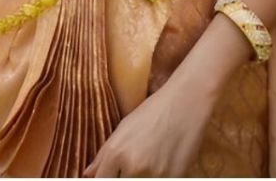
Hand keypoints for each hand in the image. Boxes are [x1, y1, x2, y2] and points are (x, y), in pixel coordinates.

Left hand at [83, 79, 210, 176]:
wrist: (187, 102)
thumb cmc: (153, 111)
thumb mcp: (124, 128)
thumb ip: (104, 155)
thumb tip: (88, 174)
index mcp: (117, 153)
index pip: (102, 180)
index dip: (105, 179)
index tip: (113, 174)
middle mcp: (133, 166)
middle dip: (125, 176)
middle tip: (136, 163)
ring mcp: (155, 175)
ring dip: (143, 176)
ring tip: (150, 159)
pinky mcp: (175, 177)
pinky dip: (159, 176)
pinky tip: (163, 162)